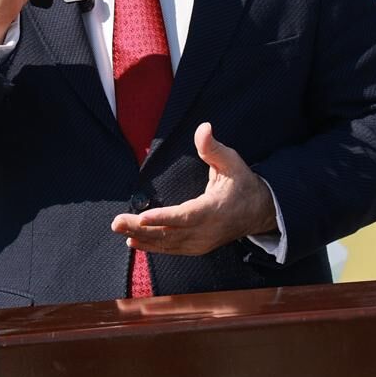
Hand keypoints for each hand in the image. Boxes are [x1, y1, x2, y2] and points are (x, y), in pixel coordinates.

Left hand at [110, 123, 277, 255]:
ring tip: (119, 227)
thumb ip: (213, 148)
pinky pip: (171, 249)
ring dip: (141, 237)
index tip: (143, 217)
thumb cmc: (242, 183)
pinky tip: (133, 241)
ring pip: (168, 243)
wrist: (259, 212)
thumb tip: (203, 127)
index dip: (164, 218)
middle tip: (116, 222)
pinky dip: (152, 246)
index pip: (187, 217)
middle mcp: (206, 231)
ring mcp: (201, 243)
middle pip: (170, 233)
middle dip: (141, 229)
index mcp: (215, 210)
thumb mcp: (232, 162)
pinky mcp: (196, 248)